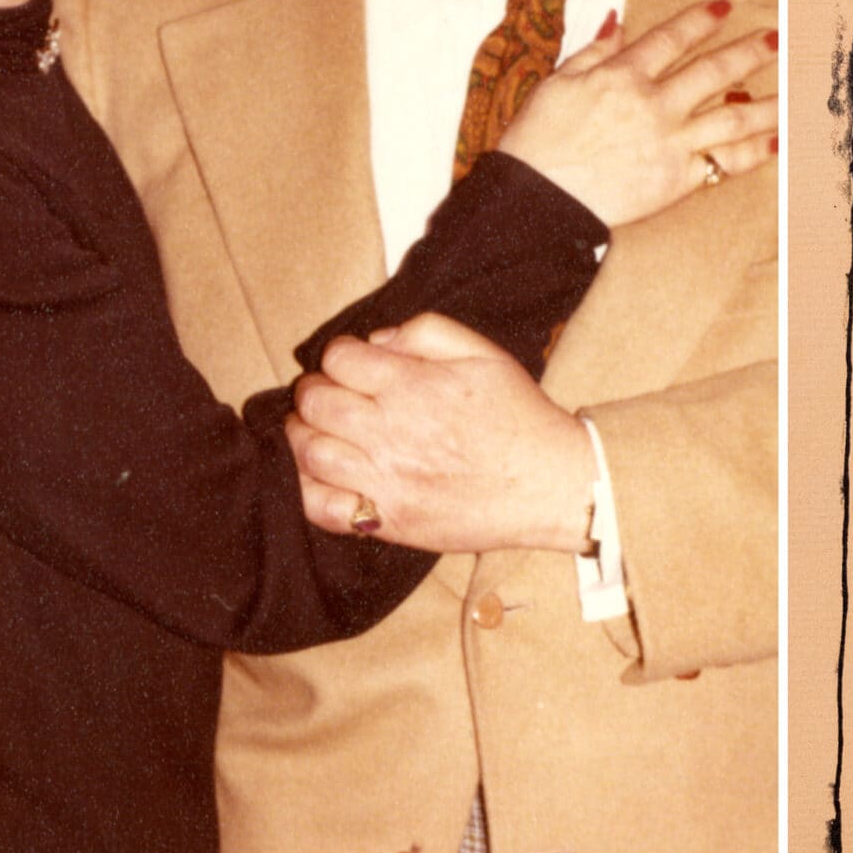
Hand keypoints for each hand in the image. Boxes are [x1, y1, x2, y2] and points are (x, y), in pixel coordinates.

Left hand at [289, 314, 594, 552]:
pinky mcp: (389, 521)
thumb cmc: (519, 416)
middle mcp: (393, 431)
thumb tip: (377, 340)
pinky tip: (317, 475)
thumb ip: (427, 332)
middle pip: (317, 403)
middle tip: (325, 395)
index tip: (349, 363)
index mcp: (414, 386)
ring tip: (314, 431)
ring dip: (303, 436)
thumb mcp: (484, 353)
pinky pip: (323, 509)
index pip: (340, 359)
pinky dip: (307, 490)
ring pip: (310, 453)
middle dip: (313, 392)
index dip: (338, 355)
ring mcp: (387, 480)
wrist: (549, 484)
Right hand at [496, 0, 775, 226]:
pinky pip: (724, 162)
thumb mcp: (557, 83)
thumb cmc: (537, 142)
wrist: (538, 201)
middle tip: (777, 39)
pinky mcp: (677, 179)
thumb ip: (595, 51)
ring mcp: (671, 142)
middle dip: (749, 52)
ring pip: (732, 115)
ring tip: (797, 92)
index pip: (671, 38)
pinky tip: (777, 143)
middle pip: (714, 71)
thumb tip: (617, 19)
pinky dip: (754, 152)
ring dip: (769, 102)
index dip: (700, 19)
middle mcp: (655, 105)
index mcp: (623, 76)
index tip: (725, 6)